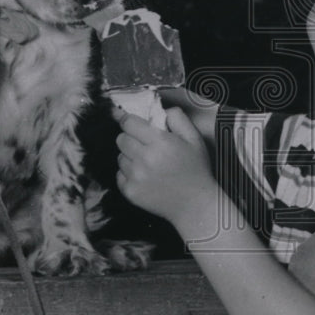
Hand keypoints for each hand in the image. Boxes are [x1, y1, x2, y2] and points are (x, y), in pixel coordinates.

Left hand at [115, 106, 217, 226]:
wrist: (194, 205)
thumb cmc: (195, 170)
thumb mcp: (194, 139)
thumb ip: (178, 119)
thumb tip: (161, 110)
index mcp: (160, 142)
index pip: (129, 123)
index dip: (125, 118)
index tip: (122, 116)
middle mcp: (144, 158)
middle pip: (120, 138)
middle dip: (130, 137)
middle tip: (144, 144)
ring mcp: (135, 177)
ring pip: (119, 156)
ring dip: (129, 156)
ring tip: (147, 163)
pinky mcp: (130, 191)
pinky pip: (119, 174)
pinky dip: (128, 173)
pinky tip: (144, 176)